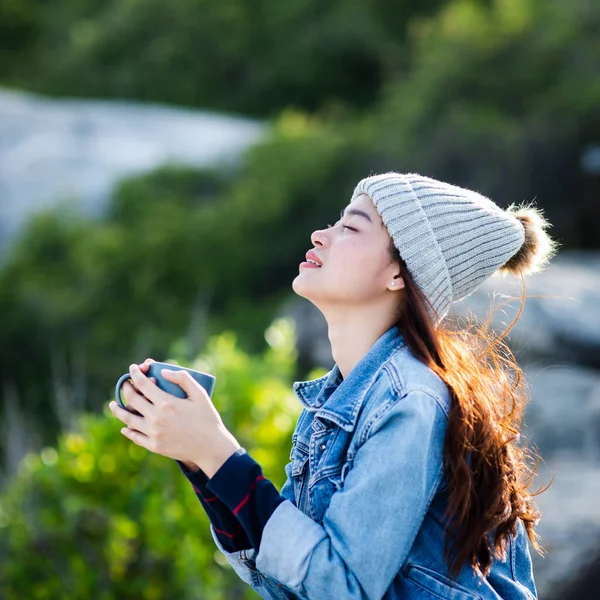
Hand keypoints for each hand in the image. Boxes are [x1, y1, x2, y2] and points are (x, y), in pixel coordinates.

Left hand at [109, 359, 240, 476]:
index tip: (133, 368)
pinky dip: (128, 430)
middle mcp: (156, 418)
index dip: (135, 373)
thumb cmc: (207, 418)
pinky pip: (135, 437)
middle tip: (125, 383)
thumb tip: (163, 372)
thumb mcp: (199, 394)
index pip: (142, 384)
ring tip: (114, 404)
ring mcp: (153, 433)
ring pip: (128, 419)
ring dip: (119, 409)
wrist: (210, 447)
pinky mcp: (154, 446)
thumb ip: (182, 378)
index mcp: (166, 403)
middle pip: (132, 399)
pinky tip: (125, 427)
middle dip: (126, 388)